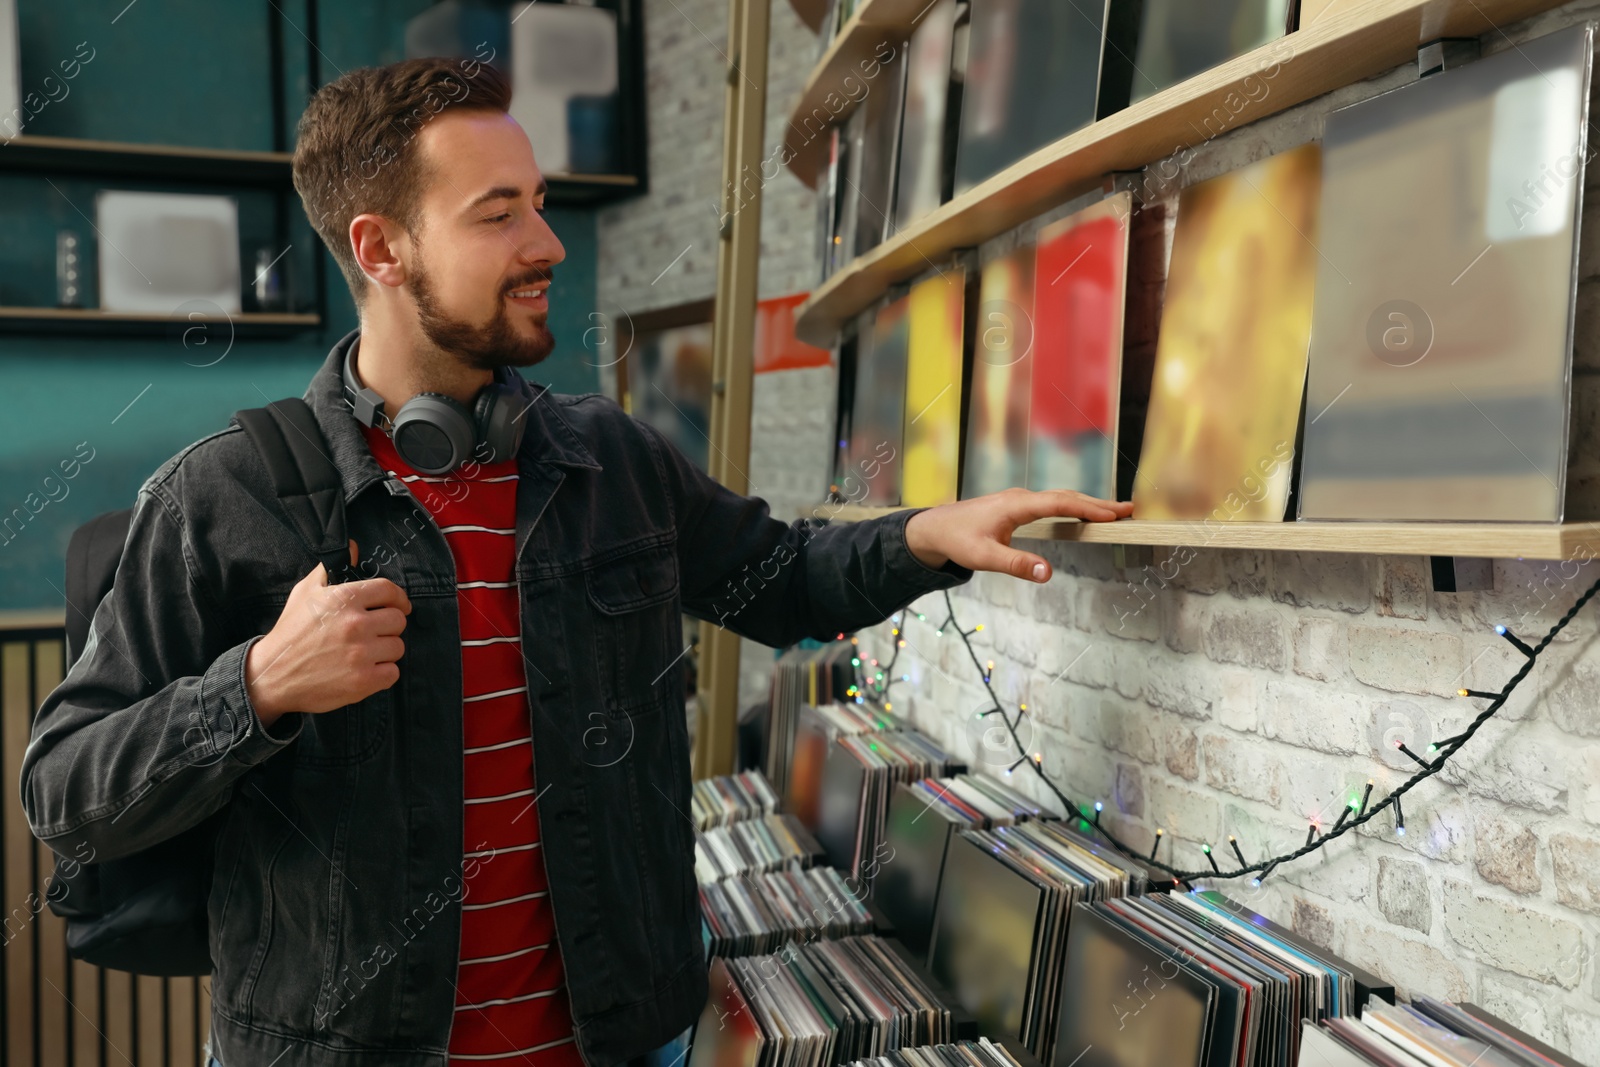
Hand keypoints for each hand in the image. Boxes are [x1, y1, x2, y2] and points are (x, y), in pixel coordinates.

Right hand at [244, 540, 410, 728]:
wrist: (272, 674)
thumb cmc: (291, 633)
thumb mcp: (305, 593)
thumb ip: (330, 569)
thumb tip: (353, 548)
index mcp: (344, 599)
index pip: (389, 591)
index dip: (398, 598)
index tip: (399, 605)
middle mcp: (355, 624)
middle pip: (398, 620)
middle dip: (388, 626)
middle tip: (374, 632)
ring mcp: (360, 654)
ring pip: (397, 646)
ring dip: (385, 651)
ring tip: (366, 652)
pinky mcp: (363, 680)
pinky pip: (393, 673)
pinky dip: (383, 673)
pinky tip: (366, 670)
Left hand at [904, 488, 1133, 581]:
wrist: (933, 529)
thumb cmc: (957, 541)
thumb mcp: (984, 558)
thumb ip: (1017, 565)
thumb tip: (1048, 573)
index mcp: (1017, 505)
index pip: (1061, 503)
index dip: (1089, 508)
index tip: (1114, 515)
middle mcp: (1021, 498)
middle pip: (1066, 497)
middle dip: (1098, 504)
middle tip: (1129, 511)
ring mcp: (1020, 500)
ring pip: (1060, 499)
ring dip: (1087, 504)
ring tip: (1115, 513)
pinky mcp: (1017, 507)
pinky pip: (1052, 504)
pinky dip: (1072, 507)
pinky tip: (1082, 514)